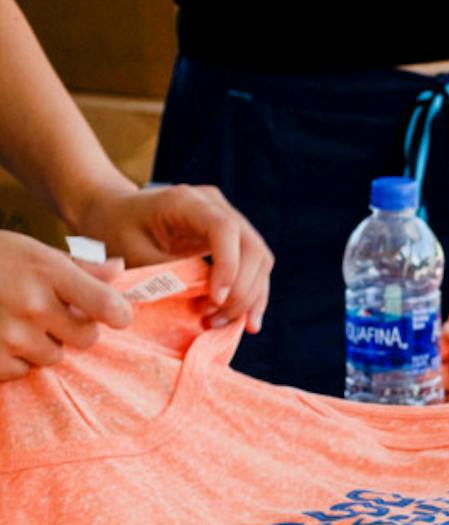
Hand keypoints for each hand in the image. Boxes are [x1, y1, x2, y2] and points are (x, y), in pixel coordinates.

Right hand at [0, 230, 131, 381]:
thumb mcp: (32, 251)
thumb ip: (79, 266)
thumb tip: (120, 270)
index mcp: (47, 271)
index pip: (108, 306)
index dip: (117, 314)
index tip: (113, 315)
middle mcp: (31, 303)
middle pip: (86, 338)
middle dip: (73, 329)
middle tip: (48, 314)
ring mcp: (9, 334)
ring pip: (53, 356)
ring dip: (40, 344)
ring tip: (14, 321)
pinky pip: (20, 371)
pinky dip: (11, 359)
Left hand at [73, 182, 272, 332]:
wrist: (113, 211)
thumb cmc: (115, 230)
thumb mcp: (131, 253)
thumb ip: (167, 275)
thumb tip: (204, 306)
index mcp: (187, 201)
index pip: (225, 229)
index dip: (228, 266)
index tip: (215, 300)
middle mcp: (216, 206)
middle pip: (251, 247)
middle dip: (241, 290)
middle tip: (215, 319)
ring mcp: (229, 220)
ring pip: (260, 260)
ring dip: (250, 297)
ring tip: (223, 323)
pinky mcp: (233, 239)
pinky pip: (254, 267)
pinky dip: (252, 295)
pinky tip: (246, 321)